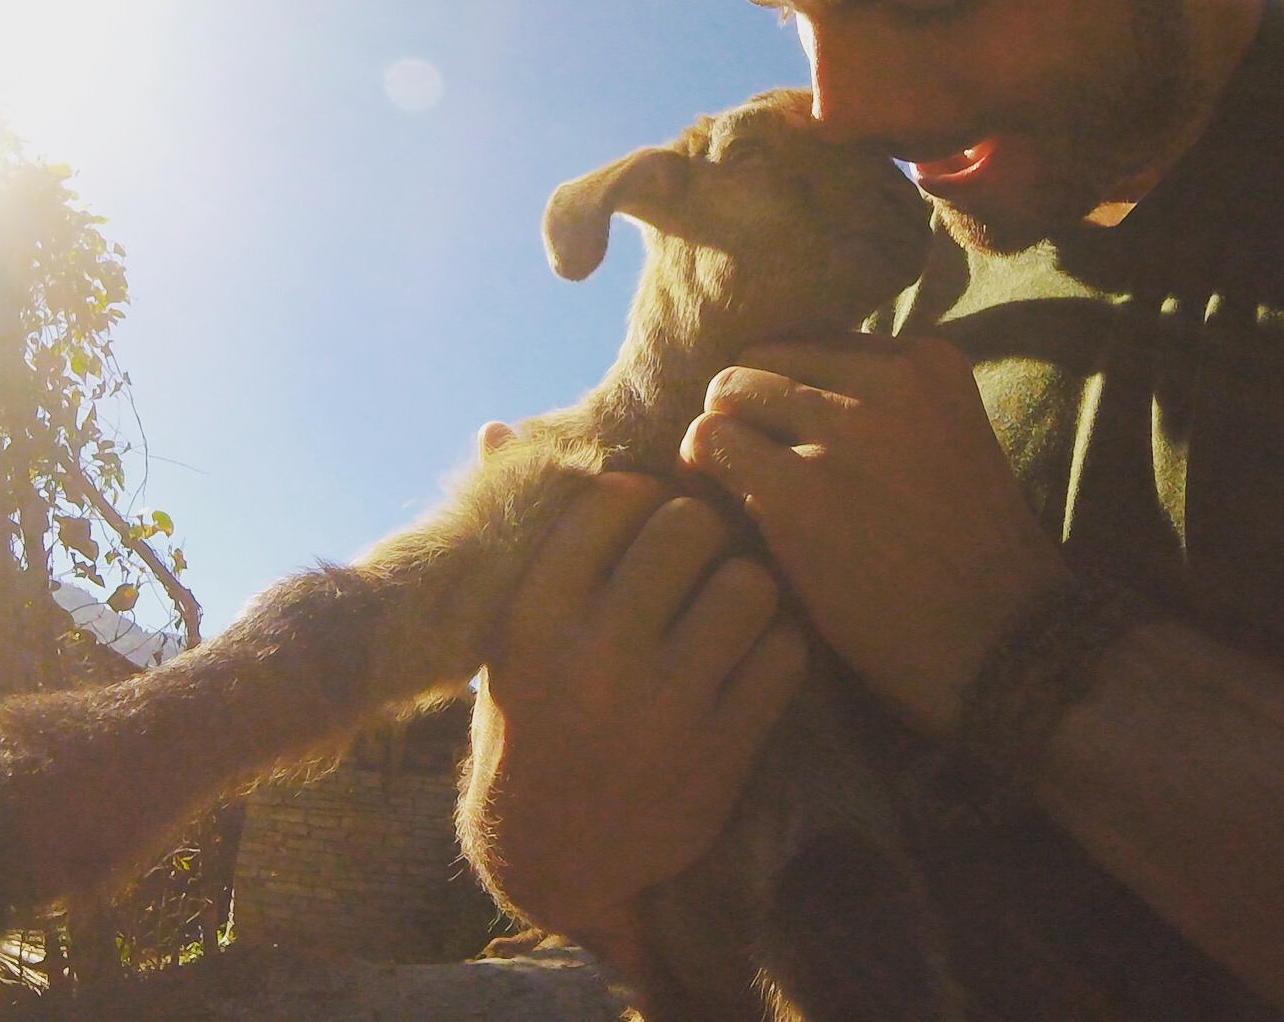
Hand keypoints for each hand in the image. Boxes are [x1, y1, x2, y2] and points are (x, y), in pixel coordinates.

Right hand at [458, 471, 806, 953]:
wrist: (556, 855)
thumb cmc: (529, 719)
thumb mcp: (503, 635)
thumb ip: (517, 537)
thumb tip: (500, 428)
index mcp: (533, 618)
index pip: (610, 500)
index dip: (639, 495)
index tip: (643, 516)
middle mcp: (594, 658)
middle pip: (688, 527)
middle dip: (701, 528)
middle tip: (699, 551)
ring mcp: (664, 708)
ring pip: (747, 583)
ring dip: (747, 583)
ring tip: (730, 599)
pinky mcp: (722, 752)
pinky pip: (784, 653)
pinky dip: (778, 643)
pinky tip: (752, 653)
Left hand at [679, 336, 1065, 737]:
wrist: (1002, 653)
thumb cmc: (969, 564)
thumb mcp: (948, 445)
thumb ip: (880, 406)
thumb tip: (776, 387)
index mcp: (927, 363)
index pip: (813, 344)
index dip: (788, 395)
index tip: (788, 443)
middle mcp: (887, 381)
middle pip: (763, 358)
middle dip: (746, 412)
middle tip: (746, 469)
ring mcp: (842, 433)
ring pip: (726, 393)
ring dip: (719, 442)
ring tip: (731, 492)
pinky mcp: (797, 494)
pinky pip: (706, 445)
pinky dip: (700, 477)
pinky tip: (718, 517)